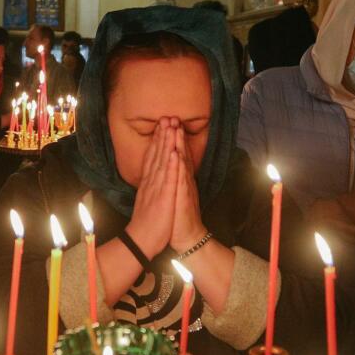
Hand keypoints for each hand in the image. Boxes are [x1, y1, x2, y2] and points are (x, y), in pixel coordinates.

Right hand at [124, 119, 177, 257]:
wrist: (142, 241)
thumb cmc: (148, 223)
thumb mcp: (148, 200)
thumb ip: (149, 187)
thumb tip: (151, 178)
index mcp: (149, 183)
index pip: (153, 158)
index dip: (157, 141)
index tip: (161, 126)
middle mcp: (151, 182)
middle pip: (157, 155)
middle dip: (162, 135)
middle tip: (167, 117)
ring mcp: (157, 189)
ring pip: (163, 162)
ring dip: (167, 143)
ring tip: (171, 126)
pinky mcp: (163, 198)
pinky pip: (168, 179)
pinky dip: (171, 165)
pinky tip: (174, 152)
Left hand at [170, 121, 206, 252]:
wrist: (187, 237)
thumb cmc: (177, 218)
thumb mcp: (172, 195)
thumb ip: (171, 180)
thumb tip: (167, 168)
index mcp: (178, 180)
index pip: (174, 155)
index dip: (171, 139)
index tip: (166, 123)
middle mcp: (182, 181)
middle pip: (179, 154)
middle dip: (175, 135)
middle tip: (172, 116)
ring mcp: (184, 188)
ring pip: (181, 163)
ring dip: (179, 144)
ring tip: (176, 128)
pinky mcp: (183, 198)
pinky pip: (181, 180)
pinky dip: (179, 165)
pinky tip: (177, 154)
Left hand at [312, 192, 354, 250]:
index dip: (347, 206)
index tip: (339, 199)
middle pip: (345, 228)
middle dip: (333, 220)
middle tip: (322, 214)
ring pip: (343, 236)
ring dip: (332, 229)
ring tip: (320, 222)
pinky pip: (345, 240)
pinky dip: (336, 235)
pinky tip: (327, 231)